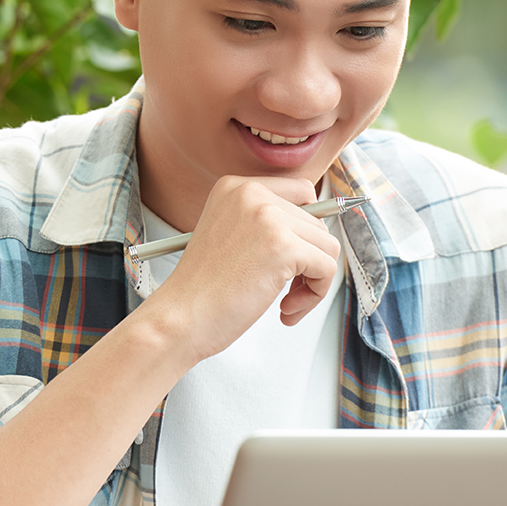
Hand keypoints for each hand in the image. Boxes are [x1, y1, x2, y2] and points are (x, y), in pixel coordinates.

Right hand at [144, 175, 341, 364]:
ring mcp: (269, 218)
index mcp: (236, 187)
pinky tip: (285, 310)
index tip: (291, 258)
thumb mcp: (230, 237)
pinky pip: (327, 268)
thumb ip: (266, 224)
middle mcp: (252, 195)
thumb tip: (317, 229)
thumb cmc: (202, 290)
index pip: (302, 192)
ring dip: (313, 281)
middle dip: (308, 261)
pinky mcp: (284, 247)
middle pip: (317, 222)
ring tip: (284, 302)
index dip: (304, 230)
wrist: (179, 317)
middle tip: (284, 290)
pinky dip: (315, 295)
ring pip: (327, 245)